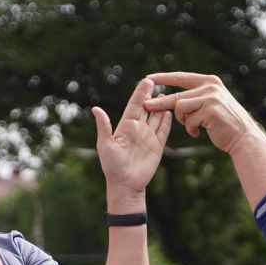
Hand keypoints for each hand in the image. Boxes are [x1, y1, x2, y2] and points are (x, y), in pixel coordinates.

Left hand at [91, 78, 171, 203]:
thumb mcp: (105, 144)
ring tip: (165, 94)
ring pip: (157, 117)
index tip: (146, 80)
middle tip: (157, 82)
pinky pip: (164, 131)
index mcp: (125, 127)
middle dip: (151, 96)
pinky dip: (167, 121)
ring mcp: (148, 137)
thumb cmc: (112, 166)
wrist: (125, 185)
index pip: (134, 105)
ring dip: (161, 106)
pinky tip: (170, 112)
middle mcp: (138, 129)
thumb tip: (95, 108)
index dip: (140, 93)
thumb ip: (104, 126)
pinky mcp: (157, 146)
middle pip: (147, 109)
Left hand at [142, 72, 259, 154]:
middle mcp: (210, 86)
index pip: (181, 77)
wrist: (243, 136)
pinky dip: (190, 129)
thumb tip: (173, 98)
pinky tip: (198, 132)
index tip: (148, 78)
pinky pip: (188, 120)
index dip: (164, 78)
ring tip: (192, 126)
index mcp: (209, 81)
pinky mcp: (210, 111)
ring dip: (182, 120)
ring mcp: (211, 97)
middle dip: (160, 103)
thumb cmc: (224, 123)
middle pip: (177, 94)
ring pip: (180, 107)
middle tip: (145, 106)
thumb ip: (196, 96)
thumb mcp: (211, 102)